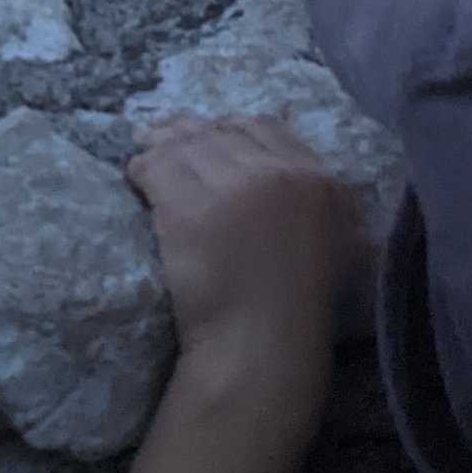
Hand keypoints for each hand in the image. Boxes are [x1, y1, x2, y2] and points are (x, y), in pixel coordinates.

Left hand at [125, 117, 361, 369]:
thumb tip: (287, 171)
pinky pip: (154, 168)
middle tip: (165, 137)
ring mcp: (231, 186)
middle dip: (191, 133)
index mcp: (319, 179)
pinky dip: (141, 170)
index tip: (210, 135)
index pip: (264, 126)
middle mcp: (277, 172)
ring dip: (160, 146)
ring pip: (184, 145)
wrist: (263, 346)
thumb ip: (317, 198)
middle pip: (220, 132)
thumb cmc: (301, 310)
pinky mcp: (187, 205)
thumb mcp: (338, 242)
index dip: (231, 127)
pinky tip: (134, 179)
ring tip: (145, 152)